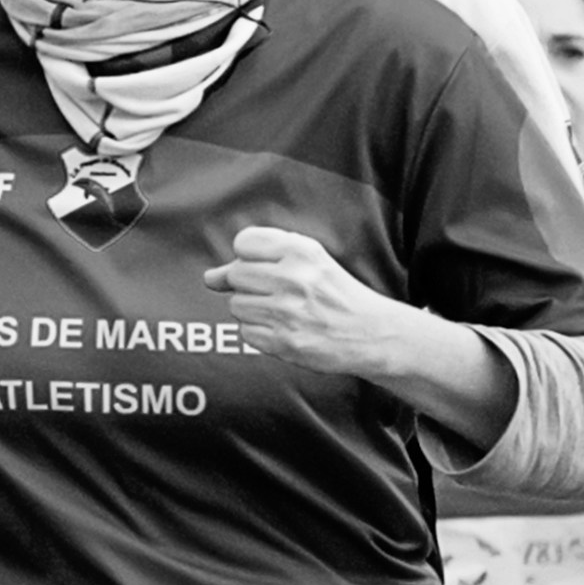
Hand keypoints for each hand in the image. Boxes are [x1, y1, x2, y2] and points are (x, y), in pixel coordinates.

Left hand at [206, 225, 442, 384]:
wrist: (373, 334)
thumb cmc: (338, 294)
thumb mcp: (313, 260)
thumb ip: (262, 258)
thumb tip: (210, 278)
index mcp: (302, 252)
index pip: (244, 243)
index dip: (249, 256)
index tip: (266, 267)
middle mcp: (293, 279)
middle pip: (236, 275)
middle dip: (250, 285)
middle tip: (276, 294)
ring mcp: (287, 312)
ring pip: (237, 305)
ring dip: (254, 311)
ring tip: (283, 313)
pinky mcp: (284, 341)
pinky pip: (246, 332)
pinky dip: (260, 333)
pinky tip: (285, 330)